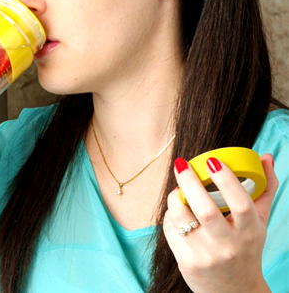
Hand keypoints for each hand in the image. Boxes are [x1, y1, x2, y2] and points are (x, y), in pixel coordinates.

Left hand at [163, 154, 277, 292]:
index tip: (212, 161)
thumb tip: (265, 157)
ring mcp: (205, 255)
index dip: (226, 180)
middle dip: (190, 182)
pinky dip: (170, 214)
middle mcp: (228, 245)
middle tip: (181, 164)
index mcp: (249, 232)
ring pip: (181, 218)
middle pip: (205, 210)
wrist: (234, 291)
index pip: (240, 204)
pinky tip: (176, 210)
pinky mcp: (186, 261)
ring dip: (174, 197)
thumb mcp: (259, 222)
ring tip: (177, 189)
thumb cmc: (245, 247)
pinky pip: (170, 230)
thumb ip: (264, 189)